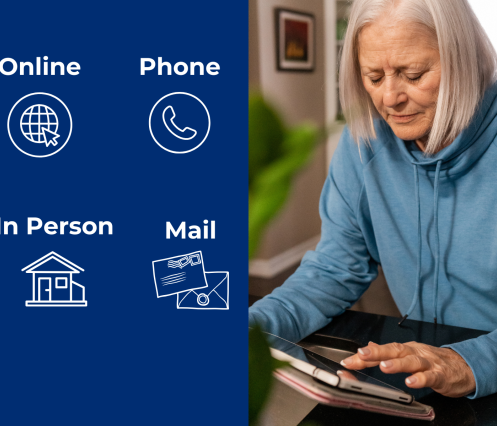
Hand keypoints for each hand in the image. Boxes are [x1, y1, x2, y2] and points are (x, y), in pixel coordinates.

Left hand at [340, 341, 475, 397]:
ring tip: (384, 367)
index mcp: (405, 349)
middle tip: (362, 355)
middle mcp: (414, 352)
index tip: (349, 360)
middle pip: (394, 350)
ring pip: (411, 361)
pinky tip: (412, 382)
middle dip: (377, 352)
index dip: (365, 355)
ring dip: (397, 364)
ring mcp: (428, 363)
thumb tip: (368, 346)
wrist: (463, 366)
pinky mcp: (440, 375)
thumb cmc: (433, 360)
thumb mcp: (408, 354)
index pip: (382, 350)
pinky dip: (421, 379)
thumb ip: (388, 352)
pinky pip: (430, 376)